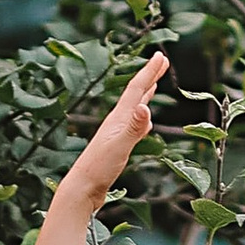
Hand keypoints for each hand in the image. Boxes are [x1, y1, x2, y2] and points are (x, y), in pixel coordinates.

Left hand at [66, 51, 163, 198]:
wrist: (83, 188)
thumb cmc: (99, 168)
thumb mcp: (120, 146)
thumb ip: (134, 127)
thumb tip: (145, 107)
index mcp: (119, 118)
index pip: (137, 89)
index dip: (150, 72)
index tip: (161, 56)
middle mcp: (117, 121)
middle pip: (136, 93)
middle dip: (149, 76)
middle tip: (161, 61)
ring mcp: (116, 133)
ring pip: (134, 108)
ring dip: (145, 95)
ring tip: (153, 85)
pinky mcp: (117, 145)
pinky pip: (134, 125)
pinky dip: (142, 118)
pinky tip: (145, 122)